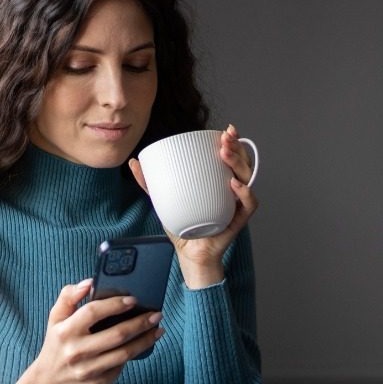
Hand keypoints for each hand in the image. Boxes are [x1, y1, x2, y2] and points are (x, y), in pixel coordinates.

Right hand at [9, 278, 164, 383]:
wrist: (48, 383)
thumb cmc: (56, 344)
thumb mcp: (55, 318)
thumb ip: (69, 296)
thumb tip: (90, 283)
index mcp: (65, 331)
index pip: (93, 312)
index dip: (115, 304)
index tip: (133, 300)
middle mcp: (75, 352)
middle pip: (116, 335)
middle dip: (140, 323)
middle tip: (156, 315)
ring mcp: (86, 371)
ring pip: (124, 354)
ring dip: (145, 340)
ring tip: (157, 330)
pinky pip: (120, 368)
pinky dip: (132, 357)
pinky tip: (140, 346)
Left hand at [130, 124, 258, 288]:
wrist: (189, 253)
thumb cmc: (181, 225)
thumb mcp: (163, 200)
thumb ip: (150, 183)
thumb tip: (134, 162)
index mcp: (219, 181)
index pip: (231, 156)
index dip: (232, 141)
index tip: (225, 130)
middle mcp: (232, 189)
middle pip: (242, 162)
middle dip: (236, 147)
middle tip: (224, 140)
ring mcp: (237, 203)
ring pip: (247, 178)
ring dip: (239, 163)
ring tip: (225, 154)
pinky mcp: (239, 219)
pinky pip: (249, 204)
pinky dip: (245, 193)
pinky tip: (233, 185)